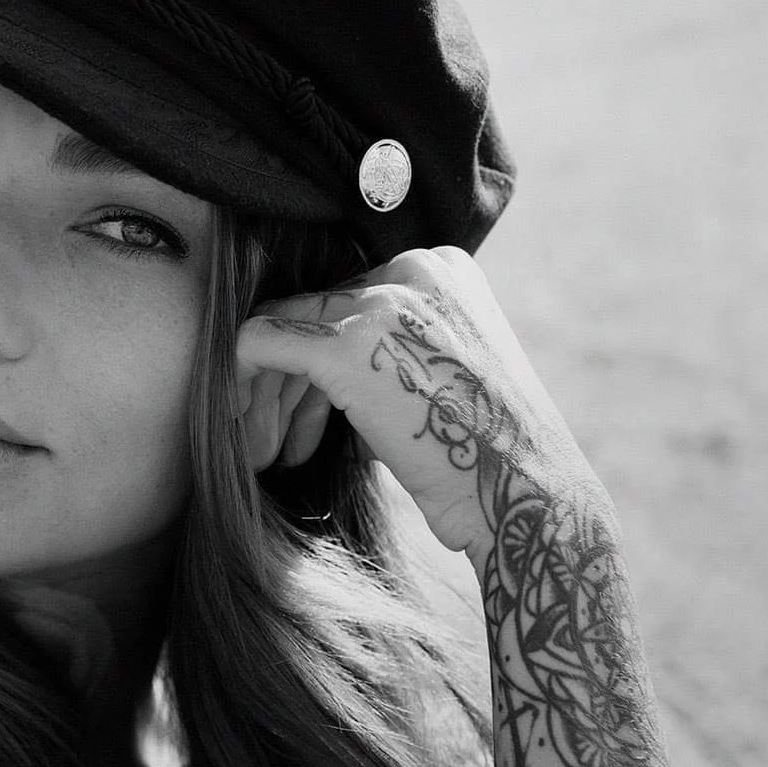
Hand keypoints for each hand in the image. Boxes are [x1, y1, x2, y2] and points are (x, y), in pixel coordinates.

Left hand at [233, 246, 601, 554]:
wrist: (524, 498)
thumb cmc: (484, 456)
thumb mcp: (446, 372)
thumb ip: (394, 347)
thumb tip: (318, 362)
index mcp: (446, 268)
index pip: (353, 300)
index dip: (322, 366)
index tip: (311, 421)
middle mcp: (416, 268)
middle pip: (318, 311)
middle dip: (290, 384)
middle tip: (273, 442)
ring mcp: (383, 300)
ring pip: (285, 325)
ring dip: (267, 394)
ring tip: (263, 453)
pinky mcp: (347, 343)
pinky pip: (260, 341)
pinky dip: (242, 385)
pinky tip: (245, 435)